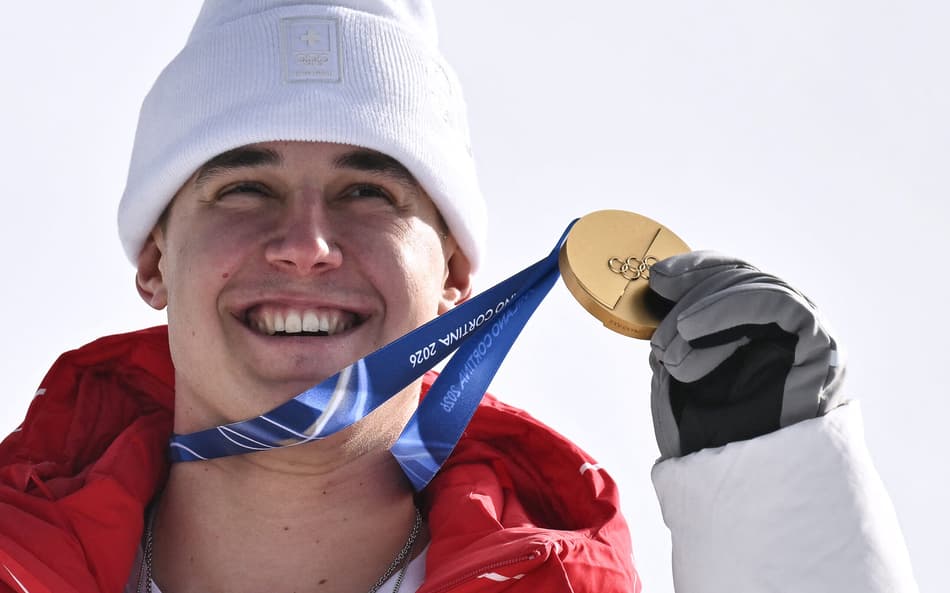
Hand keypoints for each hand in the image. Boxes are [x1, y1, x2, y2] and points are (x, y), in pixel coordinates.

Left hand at [648, 251, 843, 458]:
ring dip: (703, 308)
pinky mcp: (822, 343)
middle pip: (741, 278)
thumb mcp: (683, 370)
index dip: (696, 269)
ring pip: (754, 286)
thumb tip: (658, 284)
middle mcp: (788, 325)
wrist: (747, 484)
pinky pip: (776, 302)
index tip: (658, 277)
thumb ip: (678, 330)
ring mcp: (809, 332)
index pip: (732, 277)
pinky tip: (693, 327)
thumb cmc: (713, 435)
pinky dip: (728, 306)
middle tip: (660, 334)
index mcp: (759, 327)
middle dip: (692, 296)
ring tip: (672, 345)